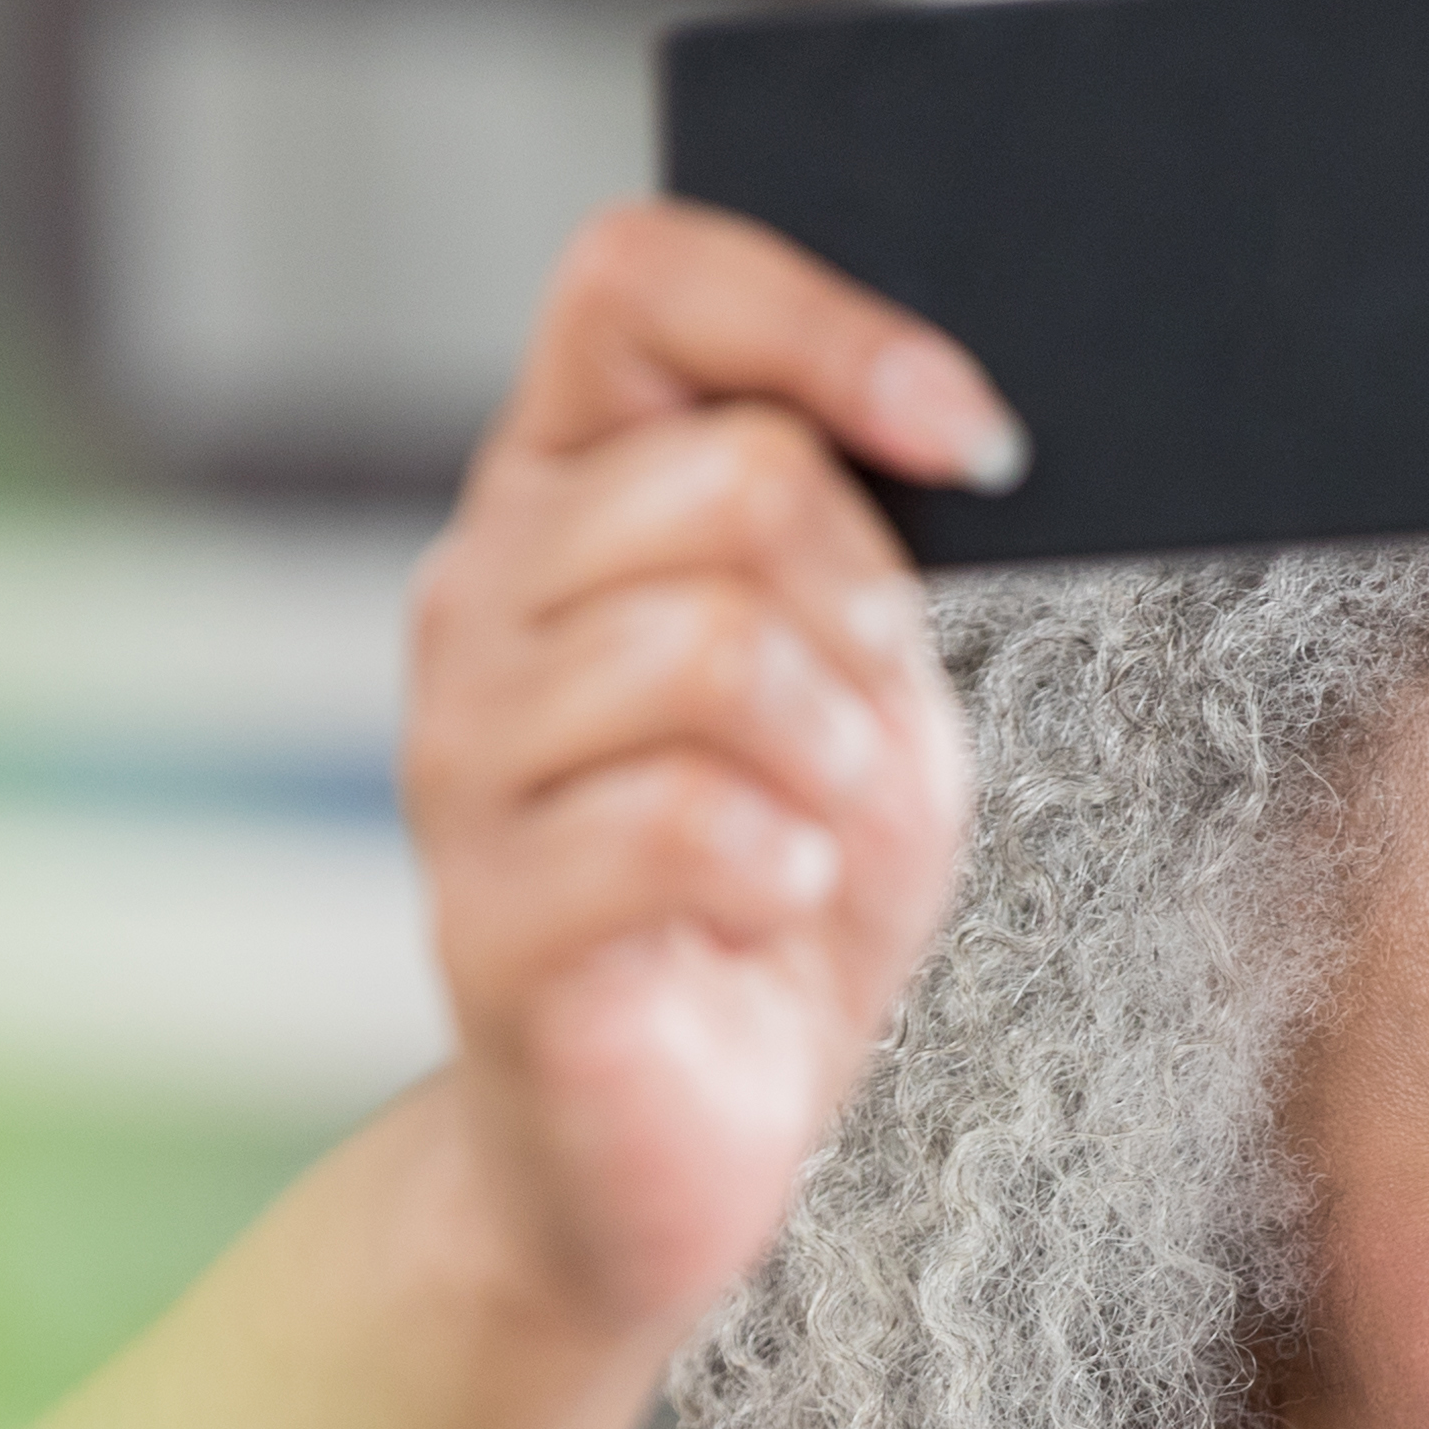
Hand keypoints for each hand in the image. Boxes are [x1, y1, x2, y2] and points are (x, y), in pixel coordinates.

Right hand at [402, 198, 1008, 1350]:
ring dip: (835, 758)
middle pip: (727, 478)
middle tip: (862, 739)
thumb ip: (857, 548)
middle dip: (865, 616)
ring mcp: (463, 757)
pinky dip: (786, 872)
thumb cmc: (774, 898)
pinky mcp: (487, 916)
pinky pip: (686, 822)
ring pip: (713, 647)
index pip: (633, 284)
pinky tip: (769, 911)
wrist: (676, 1144)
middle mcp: (479, 600)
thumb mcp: (864, 690)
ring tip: (815, 839)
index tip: (966, 431)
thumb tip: (924, 422)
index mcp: (558, 500)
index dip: (815, 320)